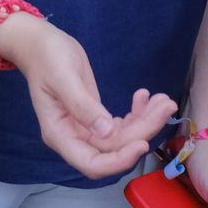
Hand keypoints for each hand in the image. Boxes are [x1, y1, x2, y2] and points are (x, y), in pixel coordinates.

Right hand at [0, 14, 177, 177]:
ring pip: (122, 137)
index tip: (142, 144)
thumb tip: (107, 131)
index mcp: (60, 134)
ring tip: (164, 100)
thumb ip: (83, 106)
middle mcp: (74, 137)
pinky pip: (121, 125)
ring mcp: (86, 128)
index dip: (118, 161)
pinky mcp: (96, 116)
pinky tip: (144, 96)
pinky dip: (137, 114)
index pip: (92, 164)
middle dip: (143, 131)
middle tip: (166, 106)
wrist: (41, 43)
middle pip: (114, 149)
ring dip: (145, 122)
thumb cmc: (47, 57)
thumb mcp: (63, 77)